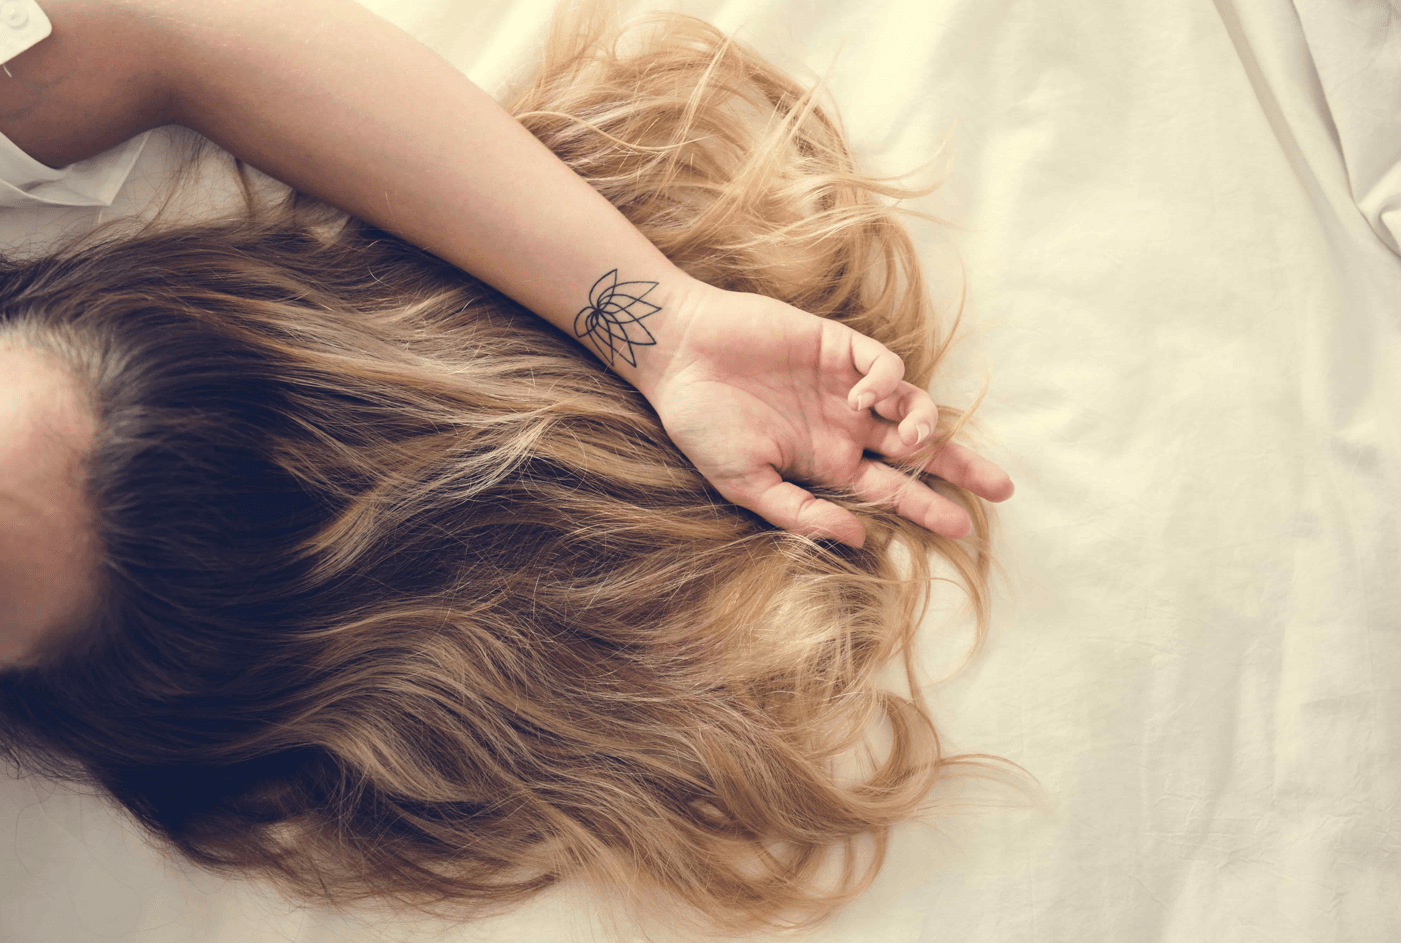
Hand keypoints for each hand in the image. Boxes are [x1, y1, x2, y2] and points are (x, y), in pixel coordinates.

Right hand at [644, 282, 1013, 547]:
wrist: (678, 355)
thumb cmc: (702, 423)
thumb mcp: (746, 484)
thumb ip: (799, 512)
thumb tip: (859, 538)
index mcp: (825, 461)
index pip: (890, 490)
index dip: (927, 507)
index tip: (964, 530)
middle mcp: (843, 425)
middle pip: (916, 449)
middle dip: (958, 467)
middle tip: (1001, 488)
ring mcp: (843, 384)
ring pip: (909, 406)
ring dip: (922, 425)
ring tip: (914, 439)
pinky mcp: (838, 345)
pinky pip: (883, 365)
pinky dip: (885, 382)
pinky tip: (862, 398)